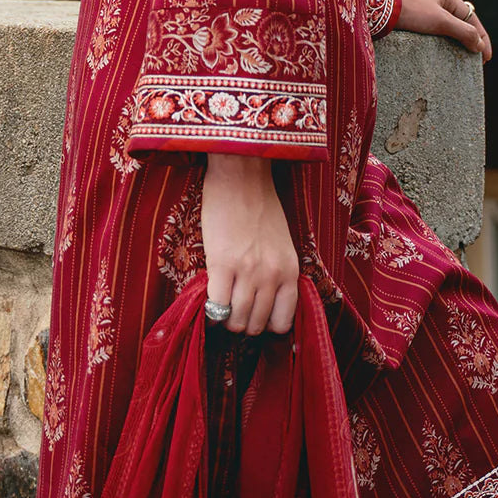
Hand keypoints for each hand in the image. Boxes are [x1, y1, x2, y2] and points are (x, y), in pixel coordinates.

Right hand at [200, 153, 299, 335]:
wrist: (241, 173)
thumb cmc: (259, 203)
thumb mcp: (280, 242)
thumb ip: (275, 271)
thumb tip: (260, 299)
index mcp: (290, 270)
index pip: (283, 321)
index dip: (266, 324)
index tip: (254, 316)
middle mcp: (272, 275)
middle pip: (255, 324)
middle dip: (242, 323)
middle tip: (232, 311)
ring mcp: (247, 272)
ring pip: (235, 320)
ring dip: (225, 319)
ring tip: (219, 307)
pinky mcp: (221, 264)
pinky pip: (216, 306)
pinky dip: (210, 311)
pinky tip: (207, 301)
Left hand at [396, 0, 491, 60]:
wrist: (377, 8)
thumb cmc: (411, 10)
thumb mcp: (440, 21)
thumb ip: (463, 32)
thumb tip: (480, 45)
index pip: (470, 17)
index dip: (481, 37)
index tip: (486, 57)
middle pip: (459, 21)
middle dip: (469, 39)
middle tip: (476, 60)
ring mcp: (423, 7)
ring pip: (446, 26)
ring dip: (455, 41)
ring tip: (462, 58)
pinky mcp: (412, 16)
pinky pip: (433, 30)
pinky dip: (441, 40)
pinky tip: (441, 52)